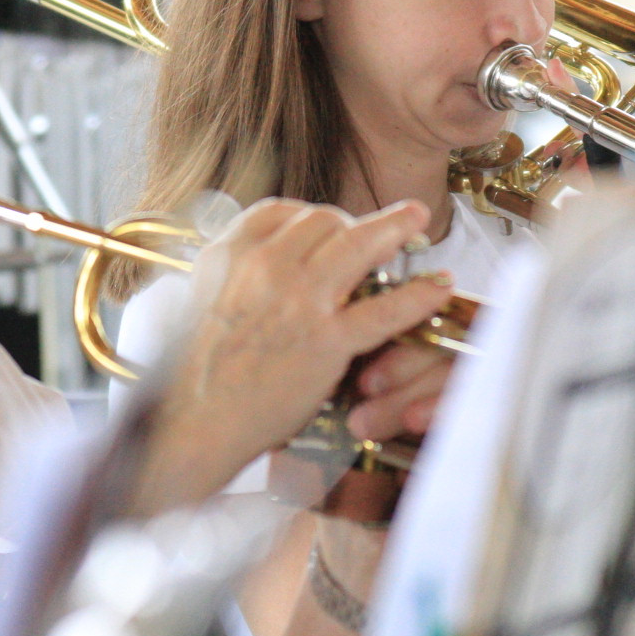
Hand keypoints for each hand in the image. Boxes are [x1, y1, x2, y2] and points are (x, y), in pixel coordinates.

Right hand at [140, 200, 457, 509]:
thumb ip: (231, 276)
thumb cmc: (199, 376)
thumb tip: (256, 265)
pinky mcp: (327, 341)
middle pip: (324, 220)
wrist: (196, 424)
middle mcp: (265, 267)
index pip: (280, 211)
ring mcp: (299, 301)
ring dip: (395, 228)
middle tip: (376, 233)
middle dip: (353, 223)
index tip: (330, 224)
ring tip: (418, 220)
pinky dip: (418, 295)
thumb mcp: (200, 305)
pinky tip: (439, 286)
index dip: (312, 214)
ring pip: (358, 244)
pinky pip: (385, 308)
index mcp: (229, 256)